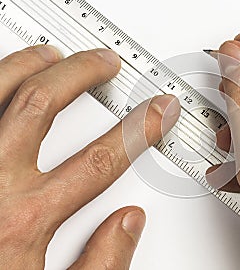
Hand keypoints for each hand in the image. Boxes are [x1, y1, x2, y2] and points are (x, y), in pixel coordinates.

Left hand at [0, 46, 179, 268]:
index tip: (157, 110)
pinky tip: (0, 79)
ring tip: (50, 55)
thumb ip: (102, 264)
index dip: (140, 127)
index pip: (104, 157)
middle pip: (44, 105)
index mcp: (25, 222)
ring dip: (27, 66)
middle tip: (104, 63)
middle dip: (82, 73)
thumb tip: (128, 223)